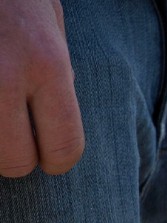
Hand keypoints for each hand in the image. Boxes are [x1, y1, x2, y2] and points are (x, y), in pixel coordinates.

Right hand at [0, 0, 83, 176]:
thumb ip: (58, 73)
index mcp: (47, 64)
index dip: (57, 161)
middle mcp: (4, 75)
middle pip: (14, 162)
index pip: (64, 147)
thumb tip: (56, 120)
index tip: (48, 157)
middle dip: (15, 157)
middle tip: (12, 135)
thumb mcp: (48, 19)